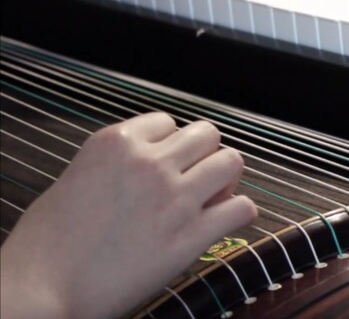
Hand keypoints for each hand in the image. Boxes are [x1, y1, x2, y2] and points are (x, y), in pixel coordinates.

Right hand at [0, 113, 256, 317]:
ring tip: (213, 196)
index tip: (165, 163)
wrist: (42, 290)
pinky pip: (242, 208)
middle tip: (195, 177)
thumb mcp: (76, 178)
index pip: (168, 122)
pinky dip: (239, 212)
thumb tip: (153, 165)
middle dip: (204, 154)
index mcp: (116, 142)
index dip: (170, 144)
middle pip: (207, 134)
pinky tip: (223, 222)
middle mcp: (150, 163)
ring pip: (231, 162)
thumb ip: (119, 164)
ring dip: (226, 178)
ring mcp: (175, 198)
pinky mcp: (192, 235)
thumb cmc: (48, 242)